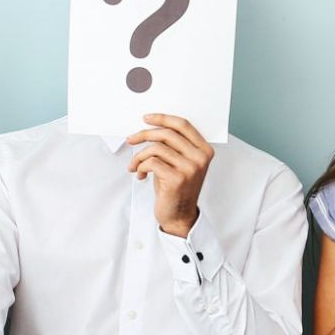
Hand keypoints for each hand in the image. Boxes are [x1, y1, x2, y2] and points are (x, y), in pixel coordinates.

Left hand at [128, 113, 215, 237]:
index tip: (146, 118)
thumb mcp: (180, 163)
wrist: (179, 216)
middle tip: (131, 139)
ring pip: (156, 148)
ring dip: (139, 156)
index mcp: (204, 150)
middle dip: (144, 135)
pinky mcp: (177, 178)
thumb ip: (174, 145)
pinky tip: (141, 175)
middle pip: (167, 134)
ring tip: (135, 165)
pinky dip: (141, 166)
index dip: (163, 118)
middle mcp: (200, 158)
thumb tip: (151, 126)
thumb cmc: (176, 188)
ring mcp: (190, 168)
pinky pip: (151, 162)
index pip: (183, 125)